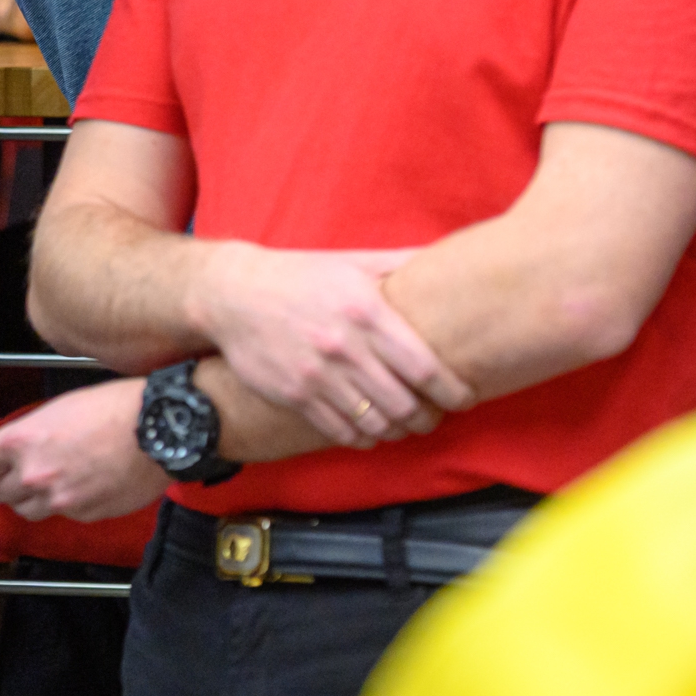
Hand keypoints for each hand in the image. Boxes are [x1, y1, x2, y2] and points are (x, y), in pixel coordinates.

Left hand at [0, 380, 169, 521]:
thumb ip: (25, 435)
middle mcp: (33, 474)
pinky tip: (81, 482)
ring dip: (27, 497)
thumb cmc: (113, 409)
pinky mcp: (83, 514)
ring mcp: (58, 499)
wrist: (158, 429)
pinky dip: (65, 503)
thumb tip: (8, 450)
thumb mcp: (55, 409)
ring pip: (23, 510)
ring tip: (47, 479)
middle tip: (9, 473)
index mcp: (20, 442)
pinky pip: (61, 514)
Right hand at [190, 242, 469, 445]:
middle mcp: (343, 346)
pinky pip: (341, 432)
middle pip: (405, 404)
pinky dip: (364, 438)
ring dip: (398, 431)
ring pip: (376, 423)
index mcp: (366, 311)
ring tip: (405, 425)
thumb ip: (400, 264)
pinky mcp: (294, 395)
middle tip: (435, 415)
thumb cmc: (300, 276)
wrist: (232, 293)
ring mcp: (316, 375)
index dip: (453, 392)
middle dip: (429, 417)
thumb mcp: (352, 262)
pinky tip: (370, 430)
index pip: (425, 368)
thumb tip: (450, 257)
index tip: (463, 397)